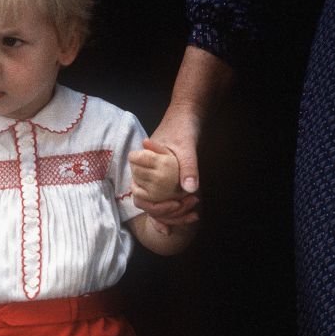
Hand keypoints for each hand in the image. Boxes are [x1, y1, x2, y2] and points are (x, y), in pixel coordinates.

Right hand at [128, 109, 201, 232]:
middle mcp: (143, 177)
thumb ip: (188, 167)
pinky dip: (175, 212)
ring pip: (156, 207)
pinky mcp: (162, 183)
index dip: (154, 206)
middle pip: (148, 205)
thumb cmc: (182, 129)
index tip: (174, 204)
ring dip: (174, 215)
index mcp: (141, 167)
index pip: (140, 196)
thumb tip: (190, 190)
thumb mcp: (187, 147)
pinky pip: (164, 202)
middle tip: (189, 207)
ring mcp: (152, 181)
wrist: (186, 119)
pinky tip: (190, 217)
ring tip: (194, 214)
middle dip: (168, 213)